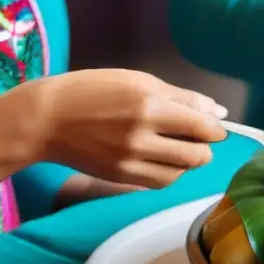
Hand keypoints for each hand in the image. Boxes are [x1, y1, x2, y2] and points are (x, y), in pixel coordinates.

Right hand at [14, 69, 228, 188]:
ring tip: (175, 148)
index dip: (216, 129)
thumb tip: (219, 111)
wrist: (45, 119)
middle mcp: (142, 136)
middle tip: (194, 137)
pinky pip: (161, 182)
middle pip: (199, 155)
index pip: (204, 127)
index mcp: (149, 105)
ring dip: (187, 162)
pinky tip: (160, 159)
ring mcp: (131, 160)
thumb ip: (182, 97)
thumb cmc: (92, 91)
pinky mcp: (121, 177)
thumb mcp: (137, 81)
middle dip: (205, 147)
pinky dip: (169, 173)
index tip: (211, 126)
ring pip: (182, 172)